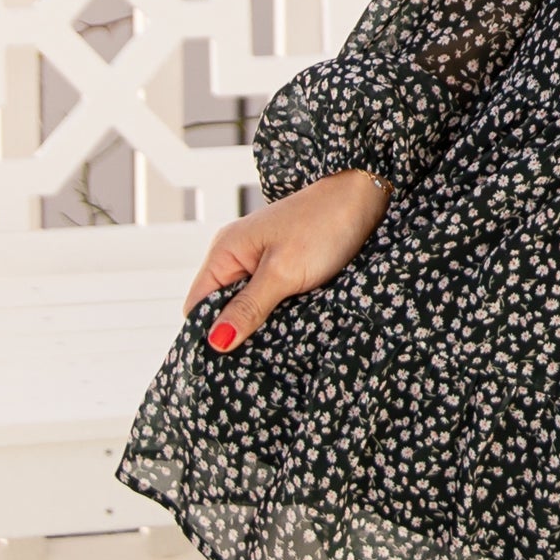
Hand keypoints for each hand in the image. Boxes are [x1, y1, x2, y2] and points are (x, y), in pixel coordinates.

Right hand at [185, 170, 388, 348]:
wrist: (362, 195)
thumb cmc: (322, 225)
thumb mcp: (283, 273)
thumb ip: (249, 307)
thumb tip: (216, 342)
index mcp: (225, 252)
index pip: (197, 304)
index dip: (206, 333)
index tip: (221, 363)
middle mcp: (236, 255)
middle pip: (220, 307)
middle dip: (234, 332)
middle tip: (252, 360)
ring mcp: (258, 260)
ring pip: (246, 305)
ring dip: (257, 323)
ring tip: (272, 346)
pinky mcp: (281, 265)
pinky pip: (266, 297)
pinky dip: (274, 312)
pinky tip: (286, 327)